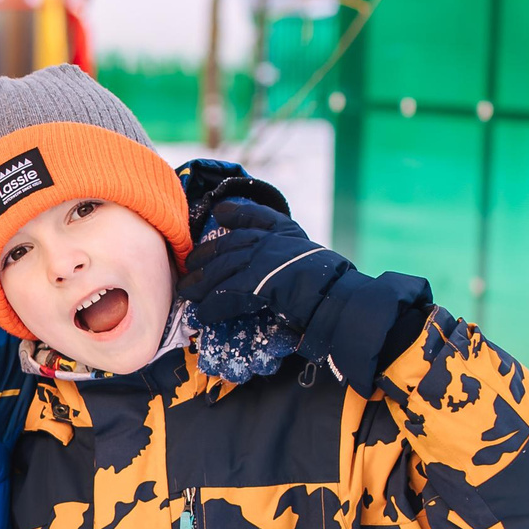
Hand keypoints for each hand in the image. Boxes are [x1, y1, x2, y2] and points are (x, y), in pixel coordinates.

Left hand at [181, 198, 427, 393]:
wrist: (341, 300)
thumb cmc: (331, 288)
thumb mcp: (308, 261)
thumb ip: (287, 257)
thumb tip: (272, 273)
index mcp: (288, 233)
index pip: (259, 218)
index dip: (238, 214)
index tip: (221, 212)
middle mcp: (275, 241)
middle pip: (231, 245)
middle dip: (207, 256)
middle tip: (189, 266)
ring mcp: (267, 259)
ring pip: (224, 269)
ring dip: (202, 283)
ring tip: (187, 293)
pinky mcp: (261, 281)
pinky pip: (228, 294)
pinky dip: (213, 306)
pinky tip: (204, 315)